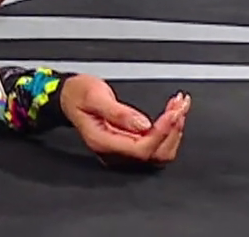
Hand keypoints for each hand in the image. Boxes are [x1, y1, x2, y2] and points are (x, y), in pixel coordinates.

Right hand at [60, 75, 188, 167]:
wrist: (68, 95)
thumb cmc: (77, 94)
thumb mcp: (94, 96)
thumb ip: (118, 112)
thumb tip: (143, 124)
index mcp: (103, 141)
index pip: (141, 148)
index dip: (161, 133)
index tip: (172, 113)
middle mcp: (114, 151)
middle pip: (155, 154)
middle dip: (172, 130)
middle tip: (180, 106)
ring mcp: (123, 149)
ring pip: (160, 152)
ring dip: (174, 130)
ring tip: (179, 107)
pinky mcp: (130, 143)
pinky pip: (156, 144)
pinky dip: (169, 129)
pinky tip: (172, 114)